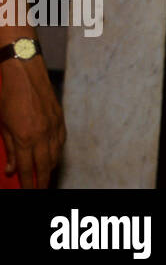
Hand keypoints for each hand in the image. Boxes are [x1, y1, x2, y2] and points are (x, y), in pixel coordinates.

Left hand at [0, 54, 65, 187]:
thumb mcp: (3, 125)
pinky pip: (61, 141)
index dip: (28, 183)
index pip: (28, 168)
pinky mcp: (60, 118)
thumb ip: (10, 149)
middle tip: (40, 189)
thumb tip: (12, 168)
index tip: (29, 192)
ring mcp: (53, 125)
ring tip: (45, 176)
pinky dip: (57, 151)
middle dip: (43, 180)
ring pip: (55, 154)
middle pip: (45, 165)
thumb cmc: (9, 96)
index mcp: (25, 137)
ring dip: (50, 167)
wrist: (25, 73)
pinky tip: (53, 156)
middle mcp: (42, 134)